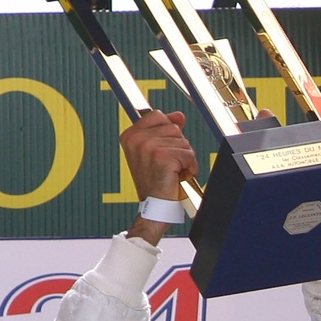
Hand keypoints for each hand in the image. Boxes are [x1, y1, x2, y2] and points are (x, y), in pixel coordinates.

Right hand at [120, 109, 195, 242]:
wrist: (155, 205)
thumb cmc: (155, 182)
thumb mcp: (155, 151)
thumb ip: (165, 131)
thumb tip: (178, 116)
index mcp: (130, 136)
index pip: (158, 115)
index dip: (169, 130)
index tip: (167, 146)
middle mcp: (136, 139)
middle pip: (173, 127)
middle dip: (178, 146)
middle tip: (169, 164)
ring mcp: (148, 146)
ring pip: (183, 141)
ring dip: (184, 157)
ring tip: (173, 170)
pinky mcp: (162, 156)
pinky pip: (188, 153)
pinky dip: (189, 166)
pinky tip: (178, 175)